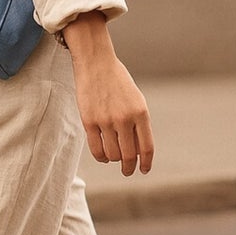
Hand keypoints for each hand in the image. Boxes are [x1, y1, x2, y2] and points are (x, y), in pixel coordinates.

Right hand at [61, 13, 154, 176]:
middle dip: (129, 167)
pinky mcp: (89, 122)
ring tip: (113, 158)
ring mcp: (106, 121)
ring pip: (112, 155)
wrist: (96, 63)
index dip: (146, 163)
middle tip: (127, 171)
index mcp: (141, 113)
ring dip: (114, 160)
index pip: (146, 147)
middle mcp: (125, 118)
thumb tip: (137, 152)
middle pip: (129, 155)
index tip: (143, 170)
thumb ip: (138, 123)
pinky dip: (101, 157)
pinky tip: (103, 156)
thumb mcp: (135, 100)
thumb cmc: (118, 81)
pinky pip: (96, 149)